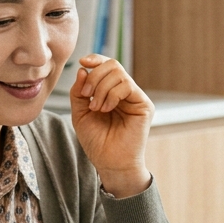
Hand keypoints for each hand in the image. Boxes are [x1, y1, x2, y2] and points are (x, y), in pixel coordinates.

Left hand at [69, 55, 153, 197]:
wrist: (110, 163)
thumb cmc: (97, 142)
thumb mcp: (79, 113)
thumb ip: (79, 92)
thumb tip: (83, 69)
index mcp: (111, 91)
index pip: (106, 66)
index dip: (96, 59)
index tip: (83, 62)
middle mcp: (125, 92)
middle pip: (112, 65)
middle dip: (95, 77)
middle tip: (87, 96)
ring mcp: (135, 97)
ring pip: (118, 73)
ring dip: (101, 89)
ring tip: (97, 108)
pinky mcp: (144, 105)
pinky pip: (126, 85)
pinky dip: (112, 94)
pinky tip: (106, 109)